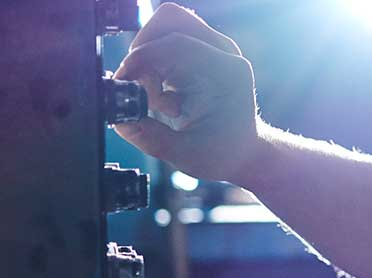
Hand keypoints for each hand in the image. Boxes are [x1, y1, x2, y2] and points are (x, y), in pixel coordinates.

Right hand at [112, 3, 269, 184]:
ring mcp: (212, 50)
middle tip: (140, 86)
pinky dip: (152, 67)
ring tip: (156, 99)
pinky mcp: (199, 55)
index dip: (143, 58)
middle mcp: (223, 53)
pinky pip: (164, 44)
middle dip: (144, 51)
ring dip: (147, 62)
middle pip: (170, 21)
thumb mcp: (184, 154)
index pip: (178, 43)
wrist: (244, 152)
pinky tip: (163, 98)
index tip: (125, 81)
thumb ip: (149, 136)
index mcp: (228, 72)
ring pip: (163, 30)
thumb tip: (119, 118)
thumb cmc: (224, 152)